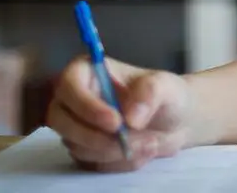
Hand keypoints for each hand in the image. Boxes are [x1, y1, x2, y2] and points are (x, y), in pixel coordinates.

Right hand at [46, 54, 194, 171]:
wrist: (175, 122)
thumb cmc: (166, 94)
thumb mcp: (165, 86)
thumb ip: (150, 93)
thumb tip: (131, 118)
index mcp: (89, 72)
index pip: (68, 85)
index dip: (86, 106)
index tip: (116, 123)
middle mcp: (75, 99)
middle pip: (61, 121)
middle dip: (96, 137)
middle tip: (131, 142)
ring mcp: (76, 126)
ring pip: (77, 146)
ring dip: (113, 151)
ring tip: (150, 142)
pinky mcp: (84, 150)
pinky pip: (90, 164)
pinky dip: (118, 163)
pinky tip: (142, 151)